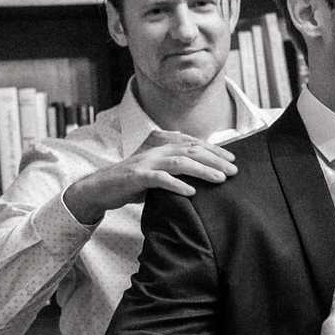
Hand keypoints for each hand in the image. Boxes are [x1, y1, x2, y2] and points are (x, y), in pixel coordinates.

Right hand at [62, 131, 237, 224]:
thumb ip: (173, 166)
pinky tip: (191, 191)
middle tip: (234, 170)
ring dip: (202, 170)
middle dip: (215, 160)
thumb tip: (199, 171)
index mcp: (160, 145)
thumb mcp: (155, 170)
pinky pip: (160, 179)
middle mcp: (155, 150)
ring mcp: (145, 162)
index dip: (214, 150)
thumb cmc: (131, 181)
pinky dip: (177, 185)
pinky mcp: (137, 177)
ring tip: (220, 179)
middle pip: (191, 150)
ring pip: (180, 162)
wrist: (99, 188)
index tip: (232, 158)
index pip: (193, 143)